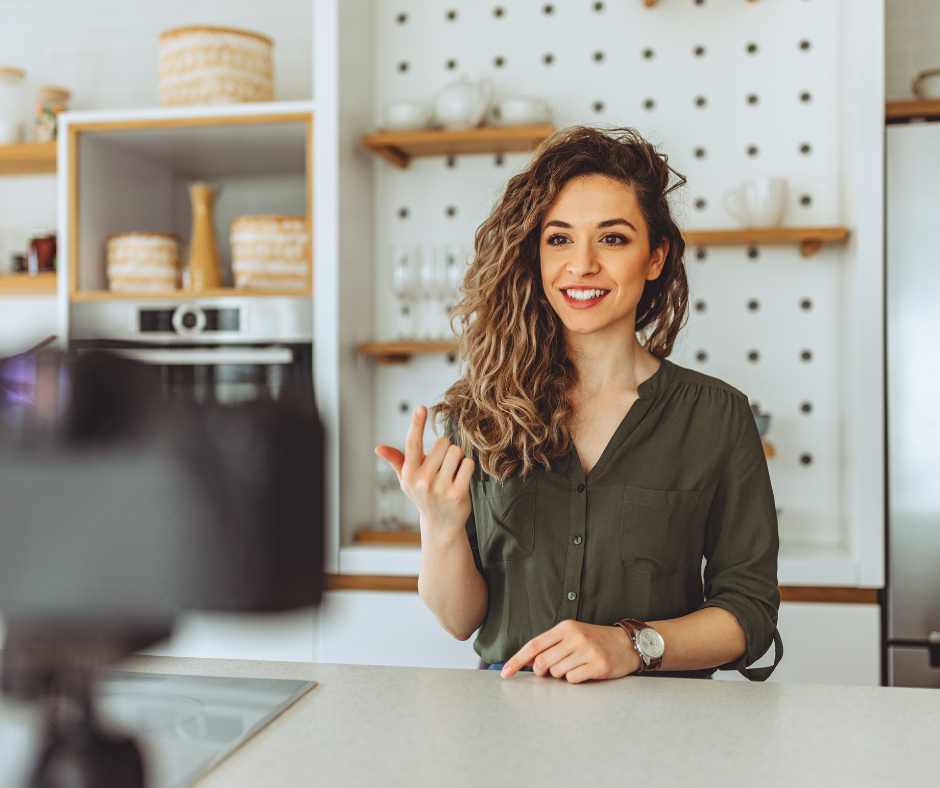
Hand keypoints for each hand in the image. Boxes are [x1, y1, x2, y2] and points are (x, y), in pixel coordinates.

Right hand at [375, 406, 474, 533]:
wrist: (441, 524)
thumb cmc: (424, 496)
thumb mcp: (406, 479)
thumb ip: (396, 460)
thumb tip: (379, 448)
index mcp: (409, 473)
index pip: (412, 443)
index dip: (416, 423)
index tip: (420, 408)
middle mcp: (423, 480)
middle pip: (443, 442)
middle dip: (446, 448)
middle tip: (443, 464)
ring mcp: (440, 488)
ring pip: (456, 451)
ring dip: (457, 457)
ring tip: (452, 471)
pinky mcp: (458, 494)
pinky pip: (468, 464)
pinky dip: (467, 467)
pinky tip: (461, 478)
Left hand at [501, 620, 640, 682]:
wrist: (628, 644)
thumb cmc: (596, 641)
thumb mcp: (572, 635)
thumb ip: (550, 646)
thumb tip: (525, 661)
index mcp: (565, 628)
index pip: (534, 645)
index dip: (517, 660)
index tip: (505, 673)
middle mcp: (575, 637)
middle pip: (542, 662)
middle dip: (542, 672)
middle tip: (551, 672)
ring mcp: (587, 650)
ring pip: (557, 673)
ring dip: (561, 676)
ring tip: (575, 667)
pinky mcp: (598, 665)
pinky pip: (573, 680)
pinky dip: (574, 680)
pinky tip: (585, 672)